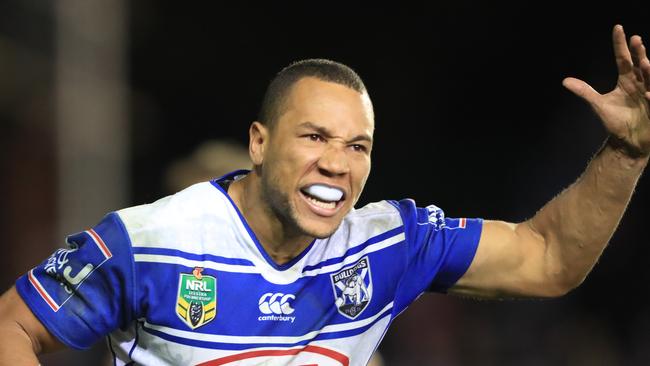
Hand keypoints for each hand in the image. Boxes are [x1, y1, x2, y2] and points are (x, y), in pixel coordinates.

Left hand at [563, 24, 649, 157]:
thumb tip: (565, 80)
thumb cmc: (616, 122)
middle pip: (639, 64)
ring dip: (649, 71)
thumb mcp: (598, 104)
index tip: (618, 28)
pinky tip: (649, 93)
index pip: (623, 59)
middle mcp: (640, 84)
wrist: (627, 142)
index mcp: (627, 80)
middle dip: (639, 53)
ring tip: (645, 62)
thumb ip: (585, 91)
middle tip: (635, 40)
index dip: (620, 45)